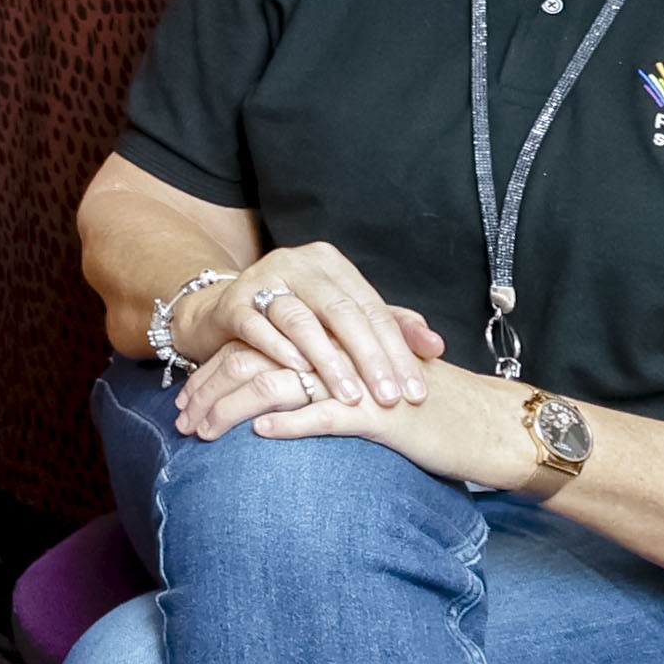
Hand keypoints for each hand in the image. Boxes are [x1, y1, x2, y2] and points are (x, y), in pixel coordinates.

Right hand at [158, 237, 444, 411]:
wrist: (226, 313)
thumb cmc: (295, 320)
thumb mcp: (342, 320)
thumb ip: (389, 328)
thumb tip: (437, 345)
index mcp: (331, 264)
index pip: (373, 310)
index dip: (398, 352)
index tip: (416, 392)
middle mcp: (298, 264)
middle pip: (342, 312)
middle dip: (369, 359)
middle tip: (388, 399)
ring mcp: (262, 279)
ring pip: (301, 319)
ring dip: (327, 360)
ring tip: (349, 395)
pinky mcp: (232, 302)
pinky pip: (258, 326)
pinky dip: (280, 350)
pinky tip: (299, 373)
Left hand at [198, 345, 536, 487]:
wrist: (486, 428)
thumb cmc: (427, 417)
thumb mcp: (369, 393)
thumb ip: (325, 387)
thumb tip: (269, 405)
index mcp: (332, 345)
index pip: (259, 348)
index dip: (217, 373)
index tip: (188, 399)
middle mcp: (339, 355)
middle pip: (254, 362)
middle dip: (210, 391)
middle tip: (180, 420)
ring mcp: (356, 382)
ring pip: (275, 386)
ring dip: (230, 410)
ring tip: (200, 433)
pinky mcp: (376, 415)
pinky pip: (321, 415)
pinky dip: (287, 423)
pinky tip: (257, 436)